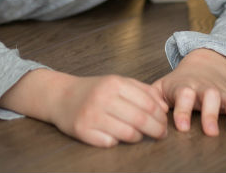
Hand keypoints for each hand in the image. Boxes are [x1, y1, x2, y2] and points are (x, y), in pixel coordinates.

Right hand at [1, 69, 168, 146]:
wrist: (60, 96)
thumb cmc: (93, 90)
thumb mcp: (116, 82)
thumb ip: (142, 91)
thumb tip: (164, 107)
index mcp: (113, 83)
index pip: (148, 104)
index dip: (161, 116)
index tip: (165, 123)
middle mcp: (102, 98)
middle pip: (141, 120)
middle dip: (157, 130)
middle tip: (161, 134)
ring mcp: (92, 115)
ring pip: (128, 134)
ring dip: (138, 137)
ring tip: (139, 135)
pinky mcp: (83, 130)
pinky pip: (110, 142)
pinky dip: (117, 141)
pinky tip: (116, 135)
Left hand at [152, 48, 225, 136]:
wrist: (200, 66)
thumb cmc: (178, 83)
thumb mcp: (162, 86)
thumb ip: (152, 97)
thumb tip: (151, 109)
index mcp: (185, 86)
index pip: (183, 96)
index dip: (182, 111)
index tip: (183, 127)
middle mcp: (204, 88)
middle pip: (209, 96)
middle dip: (210, 114)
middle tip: (211, 132)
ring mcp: (220, 92)